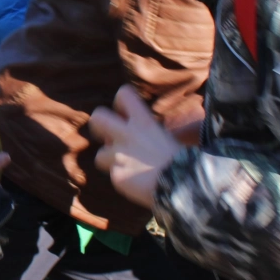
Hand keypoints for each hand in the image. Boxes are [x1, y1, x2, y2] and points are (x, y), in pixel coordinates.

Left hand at [89, 85, 179, 209]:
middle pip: (97, 117)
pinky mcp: (117, 176)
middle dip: (98, 127)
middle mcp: (127, 135)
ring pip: (99, 155)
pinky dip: (122, 179)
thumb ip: (149, 132)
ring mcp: (119, 156)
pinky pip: (113, 176)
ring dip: (109, 161)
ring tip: (126, 166)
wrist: (183, 185)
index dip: (120, 104)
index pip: (123, 94)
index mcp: (144, 122)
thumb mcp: (168, 138)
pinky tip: (136, 182)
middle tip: (108, 137)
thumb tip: (139, 134)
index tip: (125, 115)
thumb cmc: (183, 161)